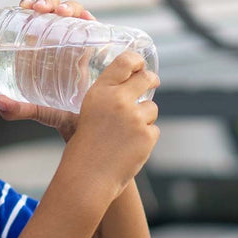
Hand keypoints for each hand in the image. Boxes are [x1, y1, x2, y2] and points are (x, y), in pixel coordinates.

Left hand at [0, 0, 96, 139]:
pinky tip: (85, 18)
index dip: (29, 7)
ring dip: (67, 6)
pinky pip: (95, 27)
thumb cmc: (66, 115)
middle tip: (39, 9)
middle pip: (53, 10)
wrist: (93, 126)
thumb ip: (20, 109)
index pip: (36, 19)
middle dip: (46, 1)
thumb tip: (1, 103)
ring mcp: (81, 43)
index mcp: (44, 49)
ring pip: (74, 13)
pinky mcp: (99, 49)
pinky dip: (90, 18)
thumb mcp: (41, 111)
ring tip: (61, 12)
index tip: (23, 6)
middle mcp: (62, 41)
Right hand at [64, 51, 159, 194]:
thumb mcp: (85, 114)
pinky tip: (130, 147)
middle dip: (151, 79)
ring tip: (126, 134)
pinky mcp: (147, 135)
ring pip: (152, 108)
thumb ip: (105, 98)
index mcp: (99, 92)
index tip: (140, 64)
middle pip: (146, 78)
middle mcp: (118, 100)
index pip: (124, 62)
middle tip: (152, 80)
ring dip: (144, 119)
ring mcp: (134, 118)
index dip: (136, 60)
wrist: (88, 177)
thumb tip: (124, 84)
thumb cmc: (83, 147)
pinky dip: (145, 138)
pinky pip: (153, 130)